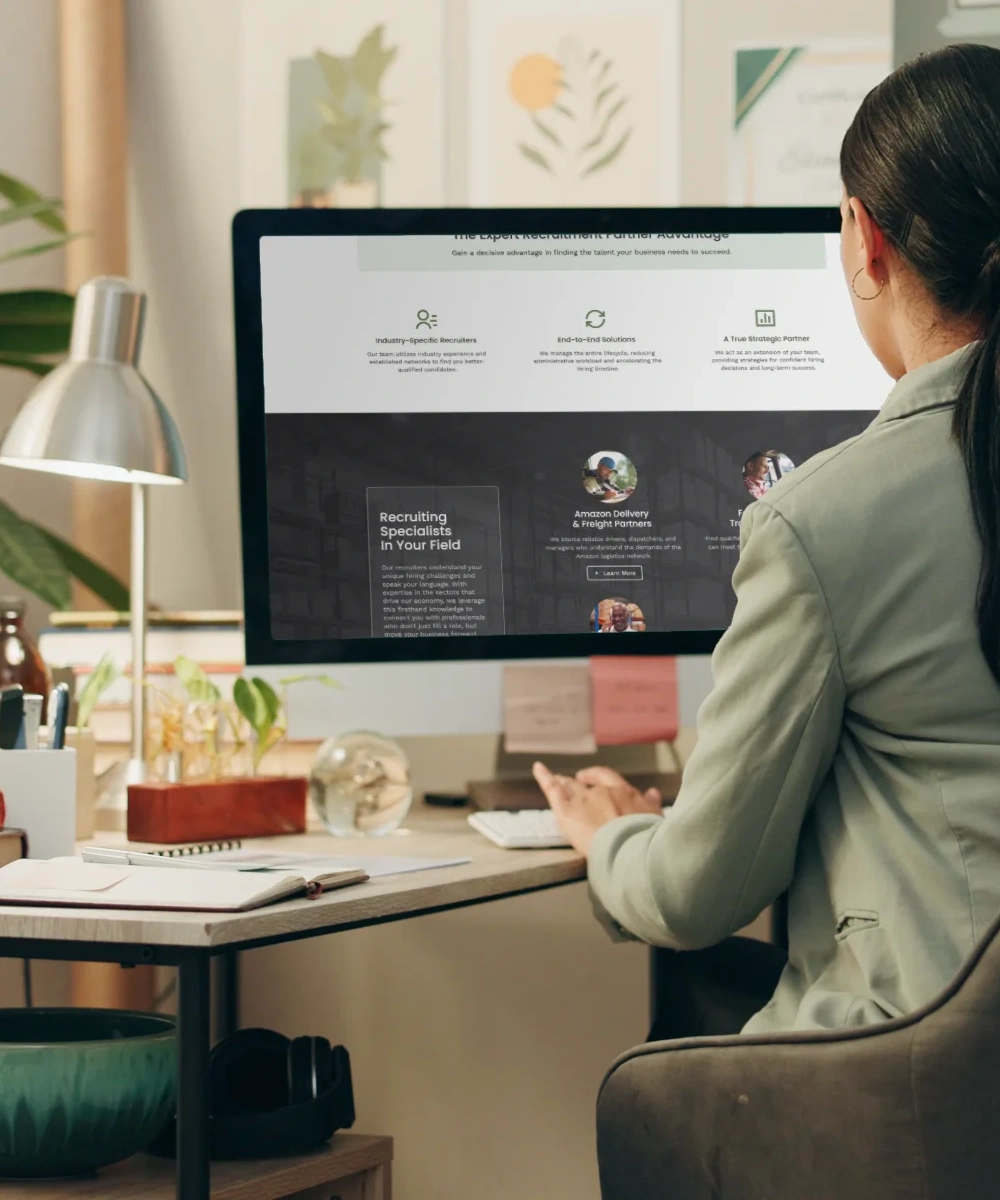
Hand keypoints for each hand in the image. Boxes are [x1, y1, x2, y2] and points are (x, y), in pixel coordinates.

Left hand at [531, 763, 661, 856]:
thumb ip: (651, 805)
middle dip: (580, 783)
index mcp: (625, 793)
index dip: (597, 777)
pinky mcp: (568, 811)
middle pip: (586, 785)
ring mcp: (585, 800)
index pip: (608, 779)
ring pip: (570, 787)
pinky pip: (553, 790)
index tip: (592, 778)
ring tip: (555, 779)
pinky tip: (538, 769)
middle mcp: (603, 792)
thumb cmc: (647, 839)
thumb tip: (652, 793)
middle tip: (574, 781)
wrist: (632, 849)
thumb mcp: (656, 819)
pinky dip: (544, 778)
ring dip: (562, 783)